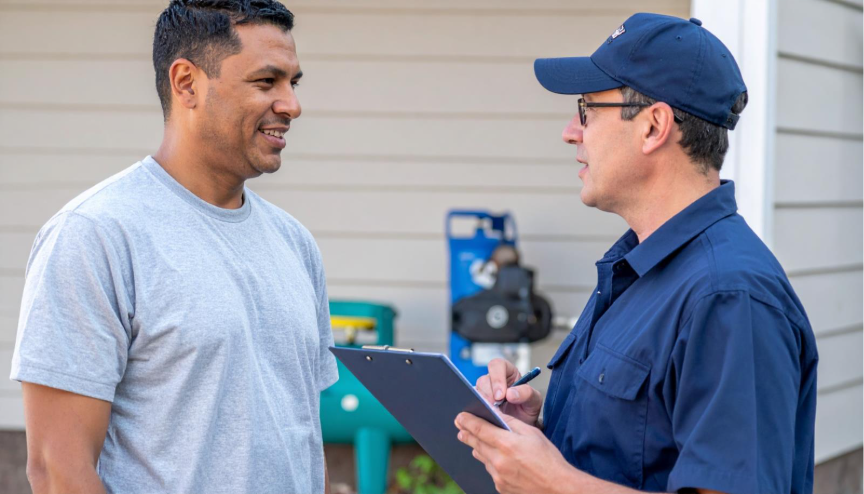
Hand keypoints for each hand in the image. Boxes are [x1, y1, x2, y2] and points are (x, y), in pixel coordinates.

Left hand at [455, 412, 581, 493]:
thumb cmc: (549, 460)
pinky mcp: (500, 487)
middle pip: (476, 444)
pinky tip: (498, 460)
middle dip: (467, 434)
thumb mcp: (532, 434)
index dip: (467, 422)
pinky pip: (490, 471)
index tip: (460, 417)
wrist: (558, 488)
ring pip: (482, 458)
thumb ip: (511, 423)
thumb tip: (495, 413)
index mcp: (507, 444)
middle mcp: (499, 461)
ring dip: (479, 449)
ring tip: (478, 442)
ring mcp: (498, 476)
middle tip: (460, 429)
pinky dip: (491, 463)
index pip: (479, 429)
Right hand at [475, 358, 542, 425]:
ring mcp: (484, 392)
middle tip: (496, 408)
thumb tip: (510, 394)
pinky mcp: (478, 404)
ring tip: (493, 414)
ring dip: (483, 404)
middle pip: (483, 380)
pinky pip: (472, 404)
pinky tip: (485, 418)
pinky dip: (477, 411)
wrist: (524, 425)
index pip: (497, 365)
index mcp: (507, 372)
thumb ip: (527, 393)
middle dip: (489, 395)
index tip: (501, 395)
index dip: (497, 378)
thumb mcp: (534, 400)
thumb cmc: (528, 408)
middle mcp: (493, 380)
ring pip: (476, 393)